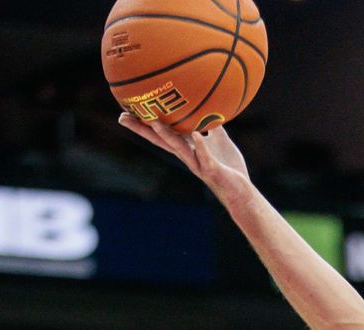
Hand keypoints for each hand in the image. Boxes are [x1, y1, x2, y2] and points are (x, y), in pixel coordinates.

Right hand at [117, 114, 250, 198]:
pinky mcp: (212, 170)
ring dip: (166, 135)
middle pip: (160, 140)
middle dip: (142, 130)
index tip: (128, 110)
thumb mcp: (219, 140)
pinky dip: (200, 146)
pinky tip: (196, 134)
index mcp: (188, 148)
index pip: (163, 133)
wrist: (241, 190)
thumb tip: (209, 104)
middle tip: (122, 117)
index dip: (146, 123)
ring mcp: (198, 163)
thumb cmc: (229, 166)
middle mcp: (188, 156)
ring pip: (178, 149)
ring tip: (153, 122)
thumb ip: (212, 124)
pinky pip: (205, 157)